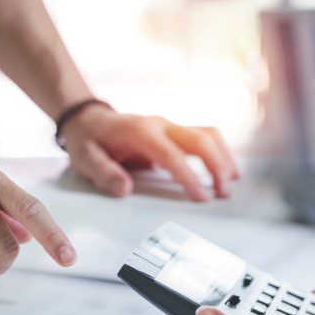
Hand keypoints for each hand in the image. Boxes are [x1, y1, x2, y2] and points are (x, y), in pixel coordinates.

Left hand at [59, 105, 238, 201]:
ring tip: (230, 183)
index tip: (202, 197)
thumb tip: (124, 189)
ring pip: (207, 135)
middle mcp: (160, 124)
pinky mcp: (175, 132)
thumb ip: (103, 172)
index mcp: (139, 131)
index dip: (189, 176)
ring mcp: (170, 126)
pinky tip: (226, 170)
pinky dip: (219, 152)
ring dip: (223, 158)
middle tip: (222, 193)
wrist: (89, 118)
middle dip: (216, 166)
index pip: (171, 154)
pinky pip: (205, 137)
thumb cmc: (88, 139)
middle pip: (199, 139)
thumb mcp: (84, 157)